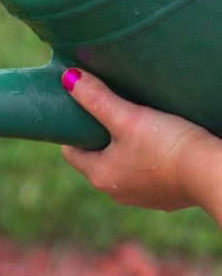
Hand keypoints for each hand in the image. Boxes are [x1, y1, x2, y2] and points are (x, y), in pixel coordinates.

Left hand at [60, 68, 221, 225]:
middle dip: (101, 139)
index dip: (75, 131)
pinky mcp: (164, 198)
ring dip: (126, 151)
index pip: (72, 152)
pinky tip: (161, 147)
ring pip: (123, 168)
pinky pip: (148, 176)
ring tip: (138, 129)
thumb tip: (69, 77)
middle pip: (97, 160)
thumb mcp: (128, 117)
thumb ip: (98, 98)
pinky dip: (149, 162)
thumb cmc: (167, 145)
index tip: (84, 114)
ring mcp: (140, 197)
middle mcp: (115, 192)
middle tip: (111, 115)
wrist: (211, 173)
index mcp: (99, 176)